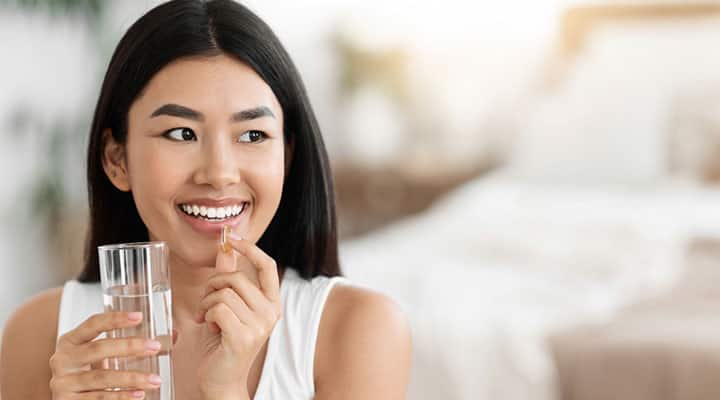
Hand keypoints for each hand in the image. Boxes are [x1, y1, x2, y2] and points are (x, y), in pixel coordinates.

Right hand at [50, 312, 163, 398]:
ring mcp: (63, 382)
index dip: (115, 319)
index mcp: (70, 341)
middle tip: (154, 346)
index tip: (139, 316)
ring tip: (154, 379)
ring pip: (102, 377)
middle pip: (98, 349)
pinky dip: (121, 397)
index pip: (92, 324)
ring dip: (132, 378)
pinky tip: (139, 394)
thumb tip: (172, 336)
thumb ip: (128, 346)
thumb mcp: (100, 357)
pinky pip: (99, 399)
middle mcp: (63, 360)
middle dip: (129, 346)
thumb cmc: (87, 372)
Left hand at [195, 236, 282, 398]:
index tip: (231, 237)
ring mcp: (259, 326)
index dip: (249, 247)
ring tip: (208, 318)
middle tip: (207, 303)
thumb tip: (226, 249)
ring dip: (207, 304)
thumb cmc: (222, 344)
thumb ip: (229, 278)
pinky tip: (209, 327)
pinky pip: (218, 309)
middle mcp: (271, 313)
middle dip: (213, 286)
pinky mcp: (243, 337)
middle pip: (236, 278)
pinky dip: (207, 315)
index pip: (266, 266)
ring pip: (224, 294)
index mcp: (271, 303)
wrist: (220, 380)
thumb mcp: (227, 306)